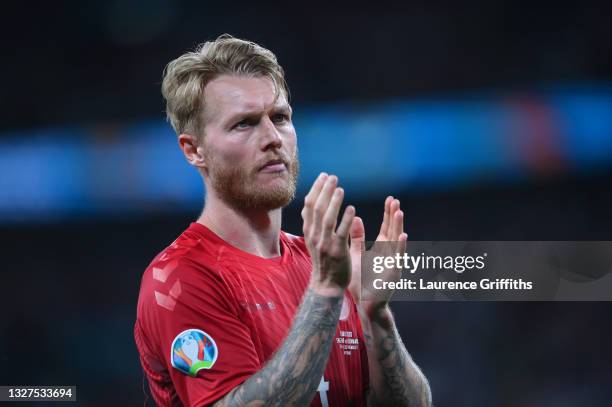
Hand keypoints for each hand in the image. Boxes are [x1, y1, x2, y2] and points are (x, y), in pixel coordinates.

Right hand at [302, 173, 355, 296]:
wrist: (326, 285)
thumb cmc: (323, 260)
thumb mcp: (313, 239)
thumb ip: (312, 221)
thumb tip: (309, 202)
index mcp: (309, 231)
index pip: (309, 205)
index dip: (316, 189)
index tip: (323, 176)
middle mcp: (314, 236)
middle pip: (317, 209)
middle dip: (324, 191)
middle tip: (332, 177)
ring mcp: (325, 244)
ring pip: (327, 219)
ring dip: (333, 202)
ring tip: (340, 188)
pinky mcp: (337, 252)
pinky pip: (341, 233)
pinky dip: (345, 220)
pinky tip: (352, 209)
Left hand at [349, 196, 407, 311]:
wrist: (365, 304)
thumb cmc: (361, 281)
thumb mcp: (356, 255)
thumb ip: (357, 238)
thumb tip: (355, 218)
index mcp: (382, 249)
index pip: (387, 227)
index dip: (389, 214)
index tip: (390, 199)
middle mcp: (390, 254)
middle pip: (394, 231)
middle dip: (394, 216)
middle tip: (395, 200)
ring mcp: (393, 263)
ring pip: (398, 241)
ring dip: (399, 227)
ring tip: (399, 212)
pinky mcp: (393, 273)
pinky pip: (398, 257)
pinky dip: (401, 246)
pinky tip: (404, 235)